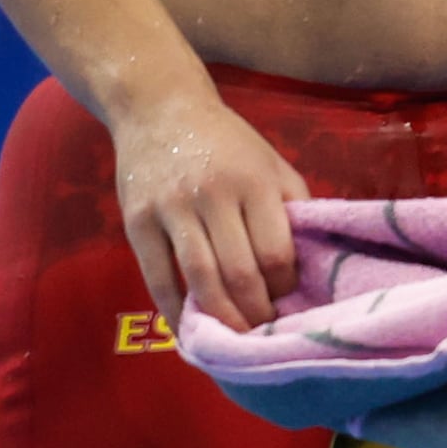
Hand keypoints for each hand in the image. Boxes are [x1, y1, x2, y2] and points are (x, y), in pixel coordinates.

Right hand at [110, 86, 312, 332]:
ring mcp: (171, 209)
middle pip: (240, 272)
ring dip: (221, 317)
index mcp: (255, 182)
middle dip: (255, 312)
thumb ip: (291, 205)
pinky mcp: (137, 221)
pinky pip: (157, 276)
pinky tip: (188, 330)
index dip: (284, 286)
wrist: (160, 109)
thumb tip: (309, 261)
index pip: (276, 251)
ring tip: (234, 339)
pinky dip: (174, 309)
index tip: (288, 302)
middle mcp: (214, 196)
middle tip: (264, 334)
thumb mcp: (271, 162)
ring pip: (200, 278)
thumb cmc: (227, 143)